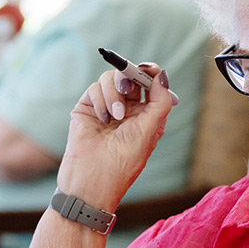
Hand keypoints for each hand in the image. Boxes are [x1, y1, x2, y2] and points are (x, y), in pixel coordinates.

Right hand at [56, 64, 176, 209]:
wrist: (93, 178)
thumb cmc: (125, 160)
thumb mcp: (150, 129)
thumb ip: (159, 101)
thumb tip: (161, 75)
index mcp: (146, 114)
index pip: (150, 84)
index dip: (150, 72)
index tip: (149, 68)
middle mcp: (127, 108)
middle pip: (130, 76)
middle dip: (131, 77)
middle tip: (128, 86)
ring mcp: (106, 107)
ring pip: (111, 79)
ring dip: (114, 93)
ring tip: (115, 116)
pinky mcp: (87, 108)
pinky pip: (94, 88)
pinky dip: (100, 99)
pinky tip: (102, 119)